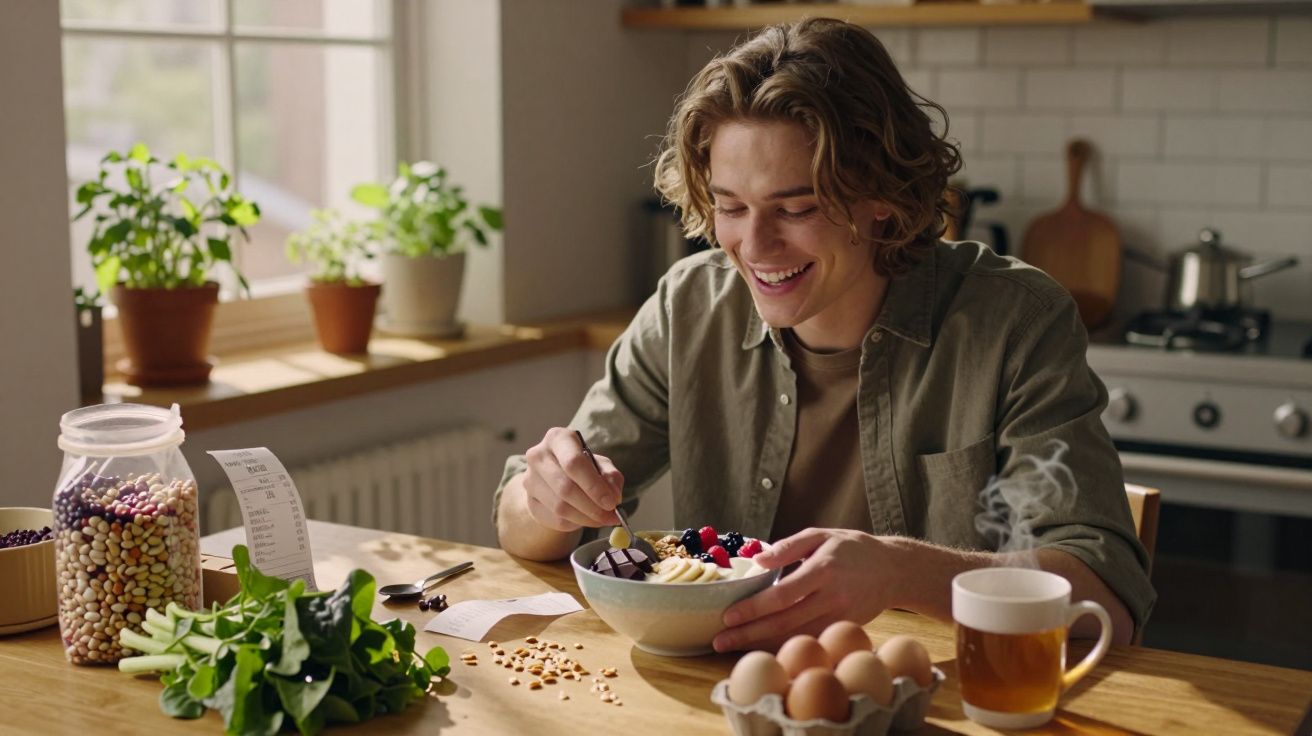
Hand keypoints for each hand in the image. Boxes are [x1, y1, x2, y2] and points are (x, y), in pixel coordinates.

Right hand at [521, 427, 623, 532]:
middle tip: (611, 516)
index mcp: (558, 439)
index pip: (574, 463)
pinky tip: (586, 519)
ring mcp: (530, 480)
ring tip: (602, 518)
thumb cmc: (582, 466)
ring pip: (560, 507)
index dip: (594, 486)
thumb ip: (610, 477)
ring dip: (586, 518)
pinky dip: (576, 523)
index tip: (611, 503)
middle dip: (592, 506)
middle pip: (565, 488)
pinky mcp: (530, 502)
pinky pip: (555, 519)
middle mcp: (538, 456)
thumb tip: (614, 498)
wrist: (555, 476)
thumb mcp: (600, 464)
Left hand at [713, 528, 902, 651]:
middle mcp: (832, 597)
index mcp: (822, 570)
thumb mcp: (821, 535)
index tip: (728, 616)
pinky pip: (812, 641)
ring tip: (734, 648)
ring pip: (797, 637)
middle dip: (749, 634)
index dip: (754, 609)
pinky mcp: (846, 629)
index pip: (782, 595)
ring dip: (763, 645)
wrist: (894, 569)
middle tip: (720, 641)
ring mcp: (841, 617)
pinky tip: (763, 648)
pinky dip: (786, 647)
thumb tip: (757, 560)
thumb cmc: (852, 548)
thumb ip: (788, 546)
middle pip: (785, 622)